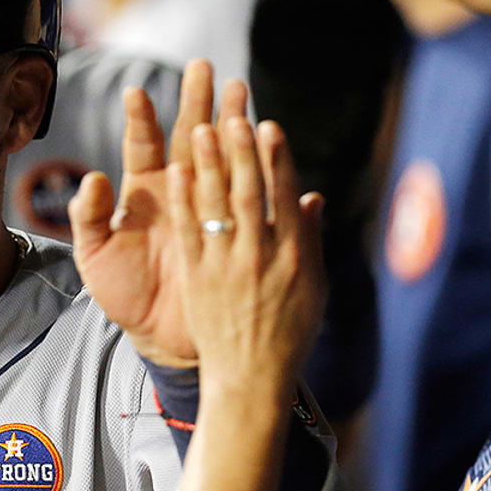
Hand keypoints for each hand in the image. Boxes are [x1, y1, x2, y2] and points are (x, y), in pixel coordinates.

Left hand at [71, 60, 249, 366]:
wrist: (159, 336)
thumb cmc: (123, 293)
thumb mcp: (95, 256)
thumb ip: (88, 217)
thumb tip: (93, 179)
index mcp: (144, 192)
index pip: (145, 146)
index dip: (142, 120)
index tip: (137, 93)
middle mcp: (176, 194)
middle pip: (189, 140)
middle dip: (197, 104)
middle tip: (207, 69)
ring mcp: (207, 210)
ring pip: (219, 159)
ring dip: (228, 126)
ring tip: (238, 92)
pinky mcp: (230, 233)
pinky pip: (240, 200)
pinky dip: (246, 175)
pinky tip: (255, 147)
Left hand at [166, 116, 325, 408]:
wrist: (252, 378)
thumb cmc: (288, 331)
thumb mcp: (312, 287)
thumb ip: (308, 240)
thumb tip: (310, 197)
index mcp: (294, 256)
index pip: (283, 197)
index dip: (276, 159)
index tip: (270, 126)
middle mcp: (261, 256)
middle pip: (249, 193)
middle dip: (241, 151)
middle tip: (234, 113)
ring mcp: (227, 266)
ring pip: (216, 206)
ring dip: (208, 165)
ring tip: (200, 128)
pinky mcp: (198, 278)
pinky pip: (190, 232)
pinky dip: (184, 201)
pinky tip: (177, 172)